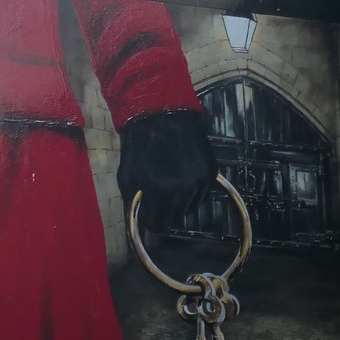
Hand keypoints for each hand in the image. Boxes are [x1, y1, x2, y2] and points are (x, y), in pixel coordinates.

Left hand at [117, 109, 216, 226]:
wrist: (161, 113)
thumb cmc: (139, 146)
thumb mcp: (127, 176)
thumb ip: (135, 203)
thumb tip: (145, 220)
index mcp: (159, 192)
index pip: (159, 225)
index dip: (154, 220)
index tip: (152, 211)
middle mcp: (183, 190)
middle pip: (176, 217)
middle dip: (167, 209)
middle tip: (160, 191)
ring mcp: (200, 180)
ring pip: (190, 207)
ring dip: (181, 199)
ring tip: (172, 178)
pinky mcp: (211, 171)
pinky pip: (203, 194)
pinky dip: (194, 189)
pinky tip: (184, 172)